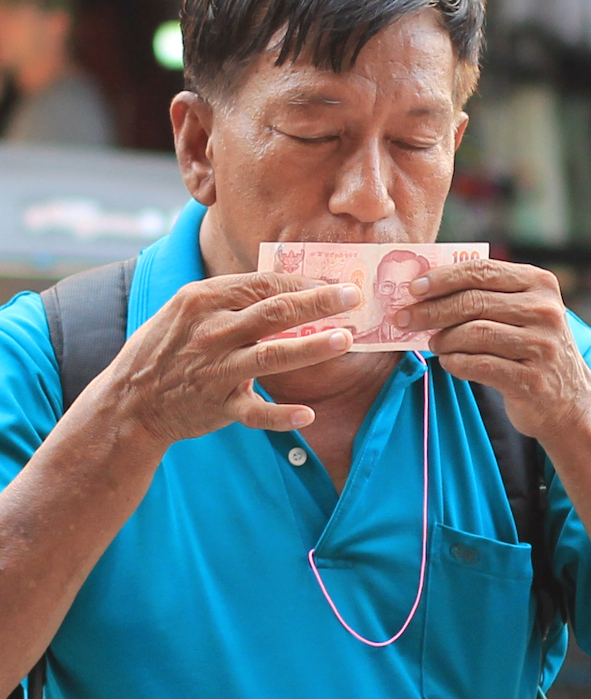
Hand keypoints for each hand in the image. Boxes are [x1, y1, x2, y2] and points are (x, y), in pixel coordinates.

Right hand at [107, 271, 357, 445]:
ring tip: (344, 340)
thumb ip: (230, 299)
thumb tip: (284, 286)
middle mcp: (211, 332)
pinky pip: (255, 413)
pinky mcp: (218, 407)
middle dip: (318, 302)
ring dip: (311, 348)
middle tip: (353, 298)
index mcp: (203, 300)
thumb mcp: (186, 310)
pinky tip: (307, 414)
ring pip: (271, 356)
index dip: (303, 282)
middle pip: (274, 312)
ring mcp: (216, 371)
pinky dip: (281, 415)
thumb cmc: (165, 348)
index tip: (334, 283)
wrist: (129, 401)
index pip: (263, 284)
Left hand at [396, 259, 590, 443]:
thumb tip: (423, 290)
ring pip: (473, 334)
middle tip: (403, 319)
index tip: (412, 288)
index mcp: (539, 283)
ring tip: (434, 344)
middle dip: (430, 310)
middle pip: (472, 302)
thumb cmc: (529, 347)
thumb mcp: (520, 312)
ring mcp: (541, 345)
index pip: (481, 271)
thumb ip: (484, 295)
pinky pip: (478, 365)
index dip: (442, 278)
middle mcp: (544, 311)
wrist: (565, 400)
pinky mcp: (531, 379)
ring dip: (443, 340)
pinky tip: (449, 362)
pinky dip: (455, 363)